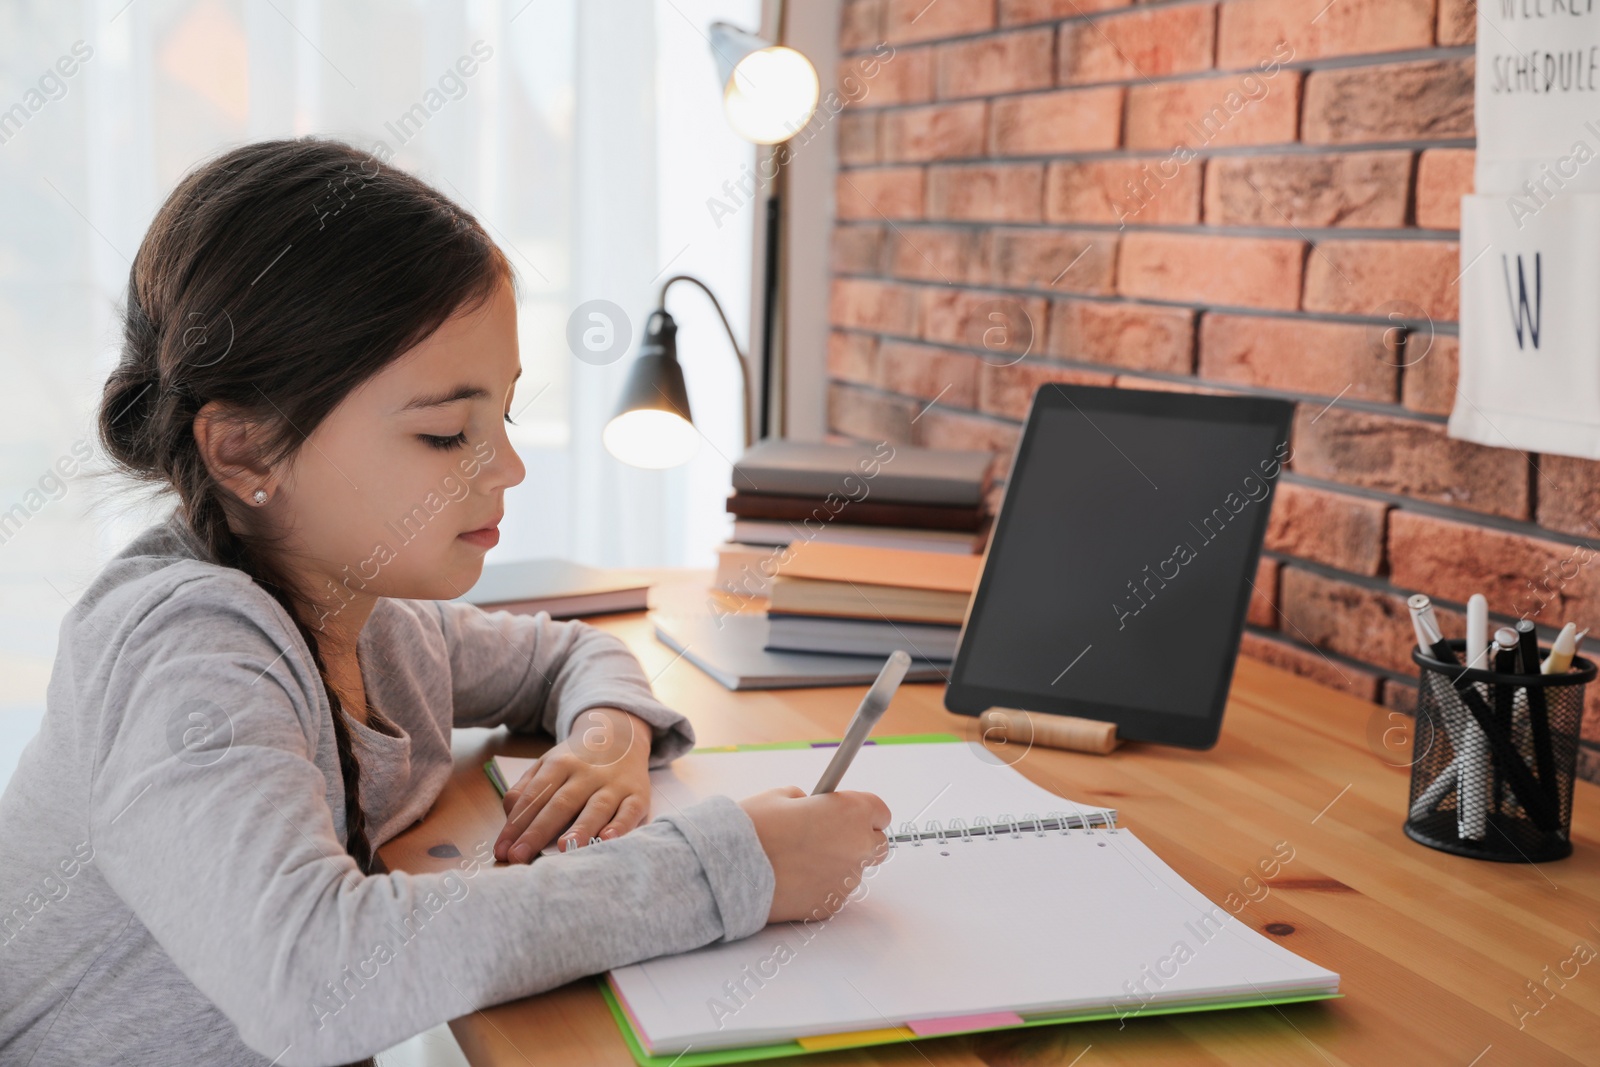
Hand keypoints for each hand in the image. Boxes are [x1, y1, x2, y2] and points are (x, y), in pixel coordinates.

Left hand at [496, 707, 653, 862]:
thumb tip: (510, 815)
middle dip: (537, 832)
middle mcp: (587, 773)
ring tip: (561, 849)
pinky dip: (620, 826)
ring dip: (579, 829)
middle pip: (560, 804)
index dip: (516, 824)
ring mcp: (614, 784)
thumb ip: (526, 789)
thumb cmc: (577, 761)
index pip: (534, 796)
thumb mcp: (547, 765)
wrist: (621, 737)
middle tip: (518, 857)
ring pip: (595, 807)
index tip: (502, 850)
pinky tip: (607, 839)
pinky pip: (629, 812)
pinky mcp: (638, 795)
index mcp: (560, 763)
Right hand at [738, 786, 890, 923]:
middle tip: (830, 836)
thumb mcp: (780, 797)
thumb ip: (807, 800)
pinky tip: (793, 879)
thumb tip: (810, 807)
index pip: (880, 812)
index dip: (862, 812)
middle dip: (858, 840)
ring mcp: (846, 881)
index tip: (849, 813)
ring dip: (836, 865)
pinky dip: (819, 886)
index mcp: (851, 812)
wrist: (732, 871)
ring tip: (799, 860)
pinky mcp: (830, 906)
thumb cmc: (754, 830)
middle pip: (877, 845)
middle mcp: (857, 847)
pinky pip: (833, 893)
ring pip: (853, 871)